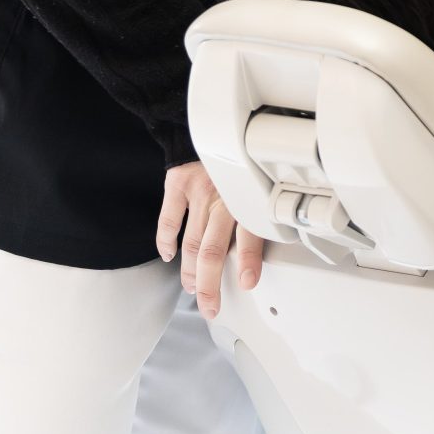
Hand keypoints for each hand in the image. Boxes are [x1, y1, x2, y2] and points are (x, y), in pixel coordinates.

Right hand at [157, 160, 262, 318]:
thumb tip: (267, 251)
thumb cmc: (245, 163)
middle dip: (210, 285)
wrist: (217, 126)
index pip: (250, 235)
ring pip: (192, 241)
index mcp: (248, 199)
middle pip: (212, 250)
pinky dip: (166, 241)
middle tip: (211, 307)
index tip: (247, 283)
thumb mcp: (264, 185)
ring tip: (194, 289)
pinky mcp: (178, 183)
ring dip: (191, 271)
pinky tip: (169, 257)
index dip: (248, 261)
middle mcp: (224, 197)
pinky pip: (169, 219)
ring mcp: (199, 191)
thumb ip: (262, 215)